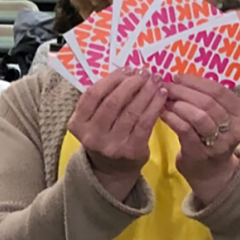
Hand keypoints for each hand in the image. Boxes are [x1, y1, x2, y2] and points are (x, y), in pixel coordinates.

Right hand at [66, 67, 167, 199]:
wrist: (111, 170)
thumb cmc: (103, 136)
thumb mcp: (92, 121)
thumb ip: (102, 100)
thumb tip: (128, 72)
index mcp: (77, 124)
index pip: (93, 94)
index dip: (112, 79)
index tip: (127, 69)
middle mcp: (92, 136)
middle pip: (113, 102)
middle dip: (131, 83)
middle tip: (144, 72)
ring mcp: (112, 145)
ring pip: (131, 111)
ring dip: (146, 92)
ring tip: (155, 81)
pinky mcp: (132, 151)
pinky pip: (145, 123)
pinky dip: (155, 106)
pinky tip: (161, 95)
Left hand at [161, 74, 239, 203]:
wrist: (210, 173)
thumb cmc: (211, 138)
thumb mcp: (219, 117)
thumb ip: (209, 99)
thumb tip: (182, 74)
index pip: (220, 91)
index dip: (196, 81)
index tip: (176, 75)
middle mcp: (235, 128)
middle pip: (208, 102)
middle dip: (183, 90)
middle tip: (165, 84)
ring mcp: (219, 143)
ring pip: (198, 115)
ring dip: (178, 103)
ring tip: (163, 97)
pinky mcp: (201, 153)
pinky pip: (185, 130)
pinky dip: (172, 118)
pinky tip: (162, 112)